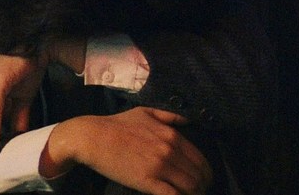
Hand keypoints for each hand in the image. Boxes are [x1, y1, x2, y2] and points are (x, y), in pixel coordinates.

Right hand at [41, 107, 212, 194]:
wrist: (93, 137)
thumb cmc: (117, 125)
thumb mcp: (146, 112)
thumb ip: (170, 116)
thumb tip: (189, 120)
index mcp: (172, 135)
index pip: (200, 160)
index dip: (205, 174)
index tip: (202, 180)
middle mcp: (169, 150)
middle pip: (198, 176)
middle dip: (202, 186)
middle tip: (198, 192)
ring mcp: (159, 167)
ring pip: (190, 187)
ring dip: (194, 194)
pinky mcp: (148, 181)